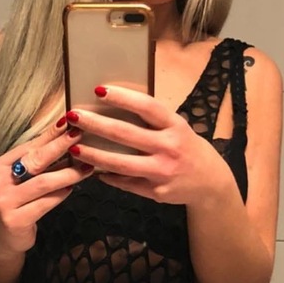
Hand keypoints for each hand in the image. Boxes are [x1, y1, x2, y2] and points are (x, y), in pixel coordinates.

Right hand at [0, 117, 92, 254]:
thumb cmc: (16, 203)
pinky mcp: (15, 220)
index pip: (27, 147)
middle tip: (79, 136)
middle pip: (34, 161)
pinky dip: (61, 194)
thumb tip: (64, 138)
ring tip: (86, 167)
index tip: (68, 122)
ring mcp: (4, 201)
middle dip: (59, 147)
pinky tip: (73, 187)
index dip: (49, 135)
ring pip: (43, 183)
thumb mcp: (20, 180)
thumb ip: (36, 163)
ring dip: (68, 173)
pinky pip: (45, 203)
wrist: (1, 240)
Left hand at [66, 85, 232, 205]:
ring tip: (74, 148)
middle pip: (126, 134)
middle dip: (95, 124)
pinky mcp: (155, 192)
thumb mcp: (176, 127)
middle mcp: (169, 147)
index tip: (98, 90)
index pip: (146, 106)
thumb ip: (152, 120)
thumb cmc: (186, 146)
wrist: (210, 183)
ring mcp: (162, 172)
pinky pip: (125, 183)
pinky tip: (92, 169)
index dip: (122, 97)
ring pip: (120, 164)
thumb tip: (112, 106)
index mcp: (175, 125)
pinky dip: (107, 176)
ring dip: (94, 156)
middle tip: (73, 116)